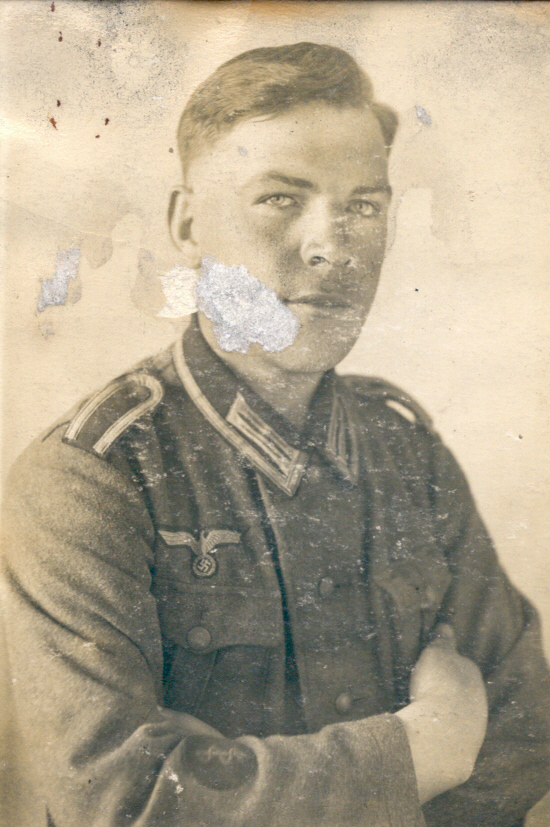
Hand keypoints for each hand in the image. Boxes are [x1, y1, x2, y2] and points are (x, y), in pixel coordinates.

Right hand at [396, 623, 487, 803]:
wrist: (443, 734)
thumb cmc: (438, 687)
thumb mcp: (436, 653)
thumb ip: (443, 639)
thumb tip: (447, 625)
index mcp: (471, 671)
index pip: (459, 661)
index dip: (444, 662)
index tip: (429, 665)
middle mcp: (479, 696)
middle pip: (460, 688)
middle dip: (446, 688)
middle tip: (423, 688)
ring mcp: (474, 723)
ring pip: (457, 711)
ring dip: (443, 710)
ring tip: (422, 710)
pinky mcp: (464, 745)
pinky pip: (450, 731)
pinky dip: (441, 728)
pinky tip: (426, 729)